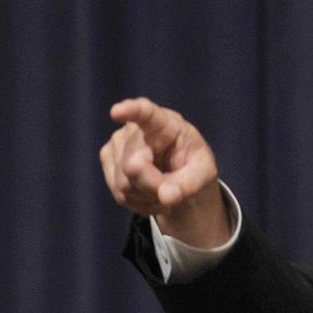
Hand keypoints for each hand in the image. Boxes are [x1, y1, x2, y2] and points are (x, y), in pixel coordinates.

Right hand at [100, 97, 231, 247]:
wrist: (180, 177)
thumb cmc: (193, 167)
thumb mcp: (204, 174)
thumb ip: (188, 184)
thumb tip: (165, 195)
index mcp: (165, 123)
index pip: (146, 113)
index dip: (131, 111)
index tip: (117, 111)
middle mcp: (135, 128)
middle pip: (132, 166)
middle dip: (152, 187)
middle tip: (171, 191)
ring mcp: (117, 143)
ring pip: (123, 184)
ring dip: (147, 196)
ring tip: (163, 189)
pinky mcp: (108, 160)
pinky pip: (119, 193)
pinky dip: (138, 202)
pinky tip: (150, 193)